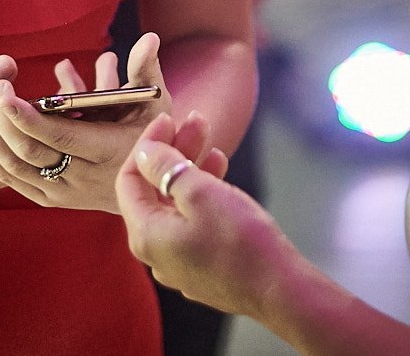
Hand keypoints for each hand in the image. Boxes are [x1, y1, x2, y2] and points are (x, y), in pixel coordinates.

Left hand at [0, 33, 173, 212]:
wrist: (148, 188)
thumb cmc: (152, 135)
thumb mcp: (154, 103)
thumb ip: (146, 70)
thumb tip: (150, 37)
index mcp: (104, 152)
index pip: (58, 137)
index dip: (28, 117)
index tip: (5, 92)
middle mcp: (80, 178)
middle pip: (29, 152)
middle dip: (3, 120)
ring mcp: (62, 192)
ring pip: (14, 168)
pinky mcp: (49, 198)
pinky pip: (12, 179)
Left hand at [117, 112, 286, 318]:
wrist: (280, 289)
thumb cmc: (239, 240)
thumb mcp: (199, 192)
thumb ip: (165, 168)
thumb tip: (144, 152)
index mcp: (146, 235)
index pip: (129, 180)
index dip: (146, 145)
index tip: (168, 119)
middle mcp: (155, 253)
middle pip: (154, 191)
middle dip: (173, 152)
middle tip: (195, 121)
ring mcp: (179, 263)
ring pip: (175, 206)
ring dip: (191, 170)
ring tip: (213, 142)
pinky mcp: (201, 266)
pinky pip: (191, 222)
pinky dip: (201, 195)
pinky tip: (220, 174)